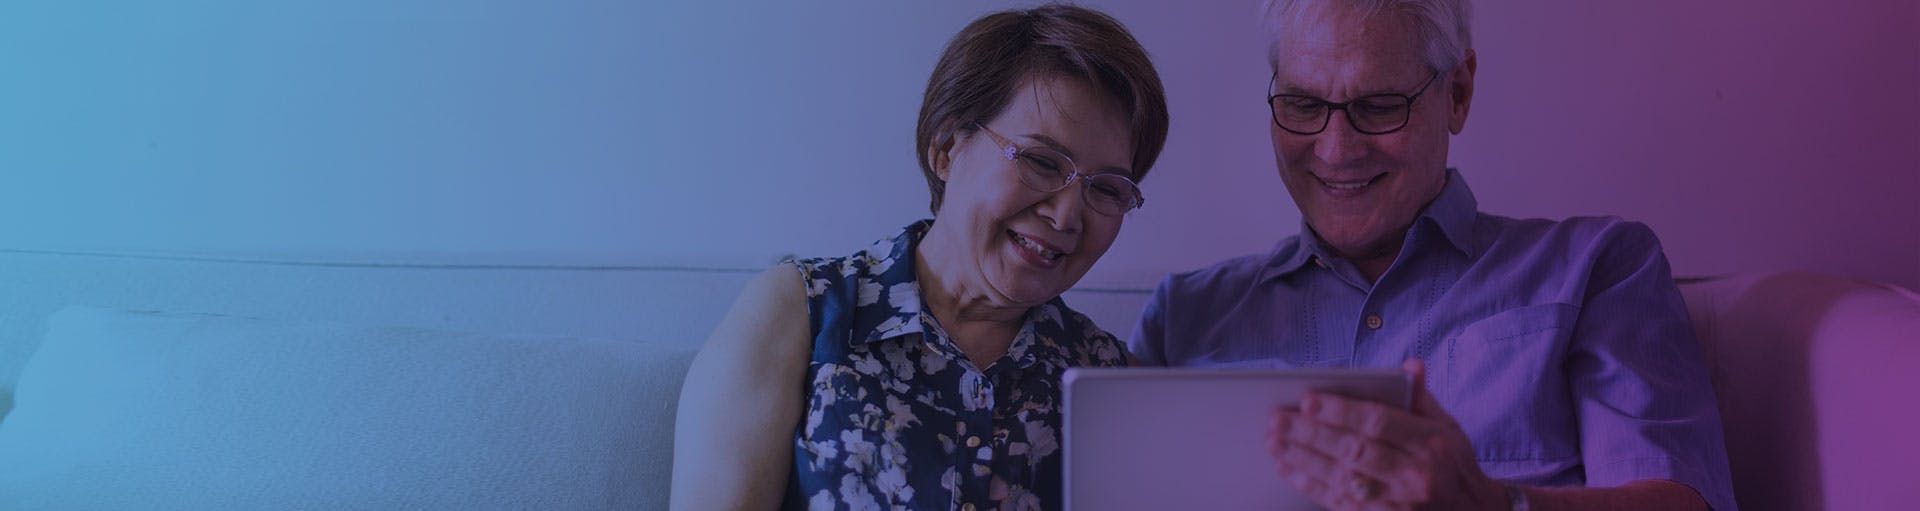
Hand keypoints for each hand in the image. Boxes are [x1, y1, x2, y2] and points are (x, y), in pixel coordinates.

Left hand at [1266, 360, 1507, 510]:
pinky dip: (1311, 485)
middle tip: (1278, 419)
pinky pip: (1340, 503)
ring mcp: (1397, 503)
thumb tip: (1409, 366)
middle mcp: (1414, 474)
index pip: (1379, 423)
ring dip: (1303, 459)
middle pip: (1353, 450)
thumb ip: (1422, 398)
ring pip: (1341, 478)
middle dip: (1311, 434)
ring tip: (1275, 441)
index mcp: (1431, 443)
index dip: (1341, 411)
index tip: (1308, 400)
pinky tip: (1289, 469)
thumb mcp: (1448, 427)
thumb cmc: (1453, 464)